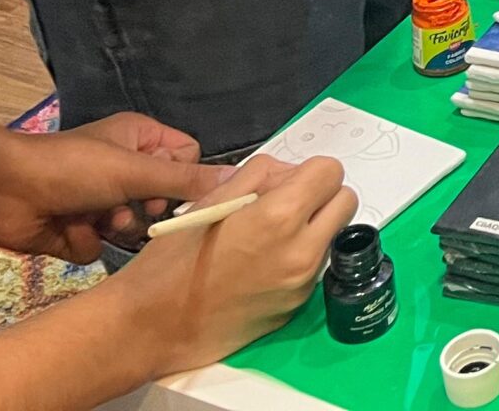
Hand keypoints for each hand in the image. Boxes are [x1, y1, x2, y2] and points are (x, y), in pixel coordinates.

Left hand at [0, 114, 218, 262]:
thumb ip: (185, 179)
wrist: (5, 193)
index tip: (179, 192)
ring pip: (134, 225)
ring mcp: (101, 200)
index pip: (187, 157)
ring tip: (99, 220)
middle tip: (139, 208)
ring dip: (118, 226)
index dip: (186, 176)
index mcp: (141, 139)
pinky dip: (87, 240)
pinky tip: (69, 229)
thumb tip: (238, 181)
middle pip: (163, 196)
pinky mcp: (79, 229)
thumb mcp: (135, 171)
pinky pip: (101, 244)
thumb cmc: (73, 169)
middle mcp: (124, 167)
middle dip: (149, 207)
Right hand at [108, 154, 358, 376]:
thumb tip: (289, 174)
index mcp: (281, 216)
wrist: (152, 326)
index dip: (310, 171)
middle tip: (286, 204)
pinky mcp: (296, 308)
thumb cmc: (173, 259)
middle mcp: (303, 250)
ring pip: (332, 236)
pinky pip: (315, 268)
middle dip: (322, 196)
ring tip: (268, 237)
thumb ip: (261, 175)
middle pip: (346, 202)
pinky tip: (261, 266)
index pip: (331, 171)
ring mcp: (303, 284)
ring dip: (313, 228)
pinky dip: (300, 258)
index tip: (288, 182)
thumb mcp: (212, 199)